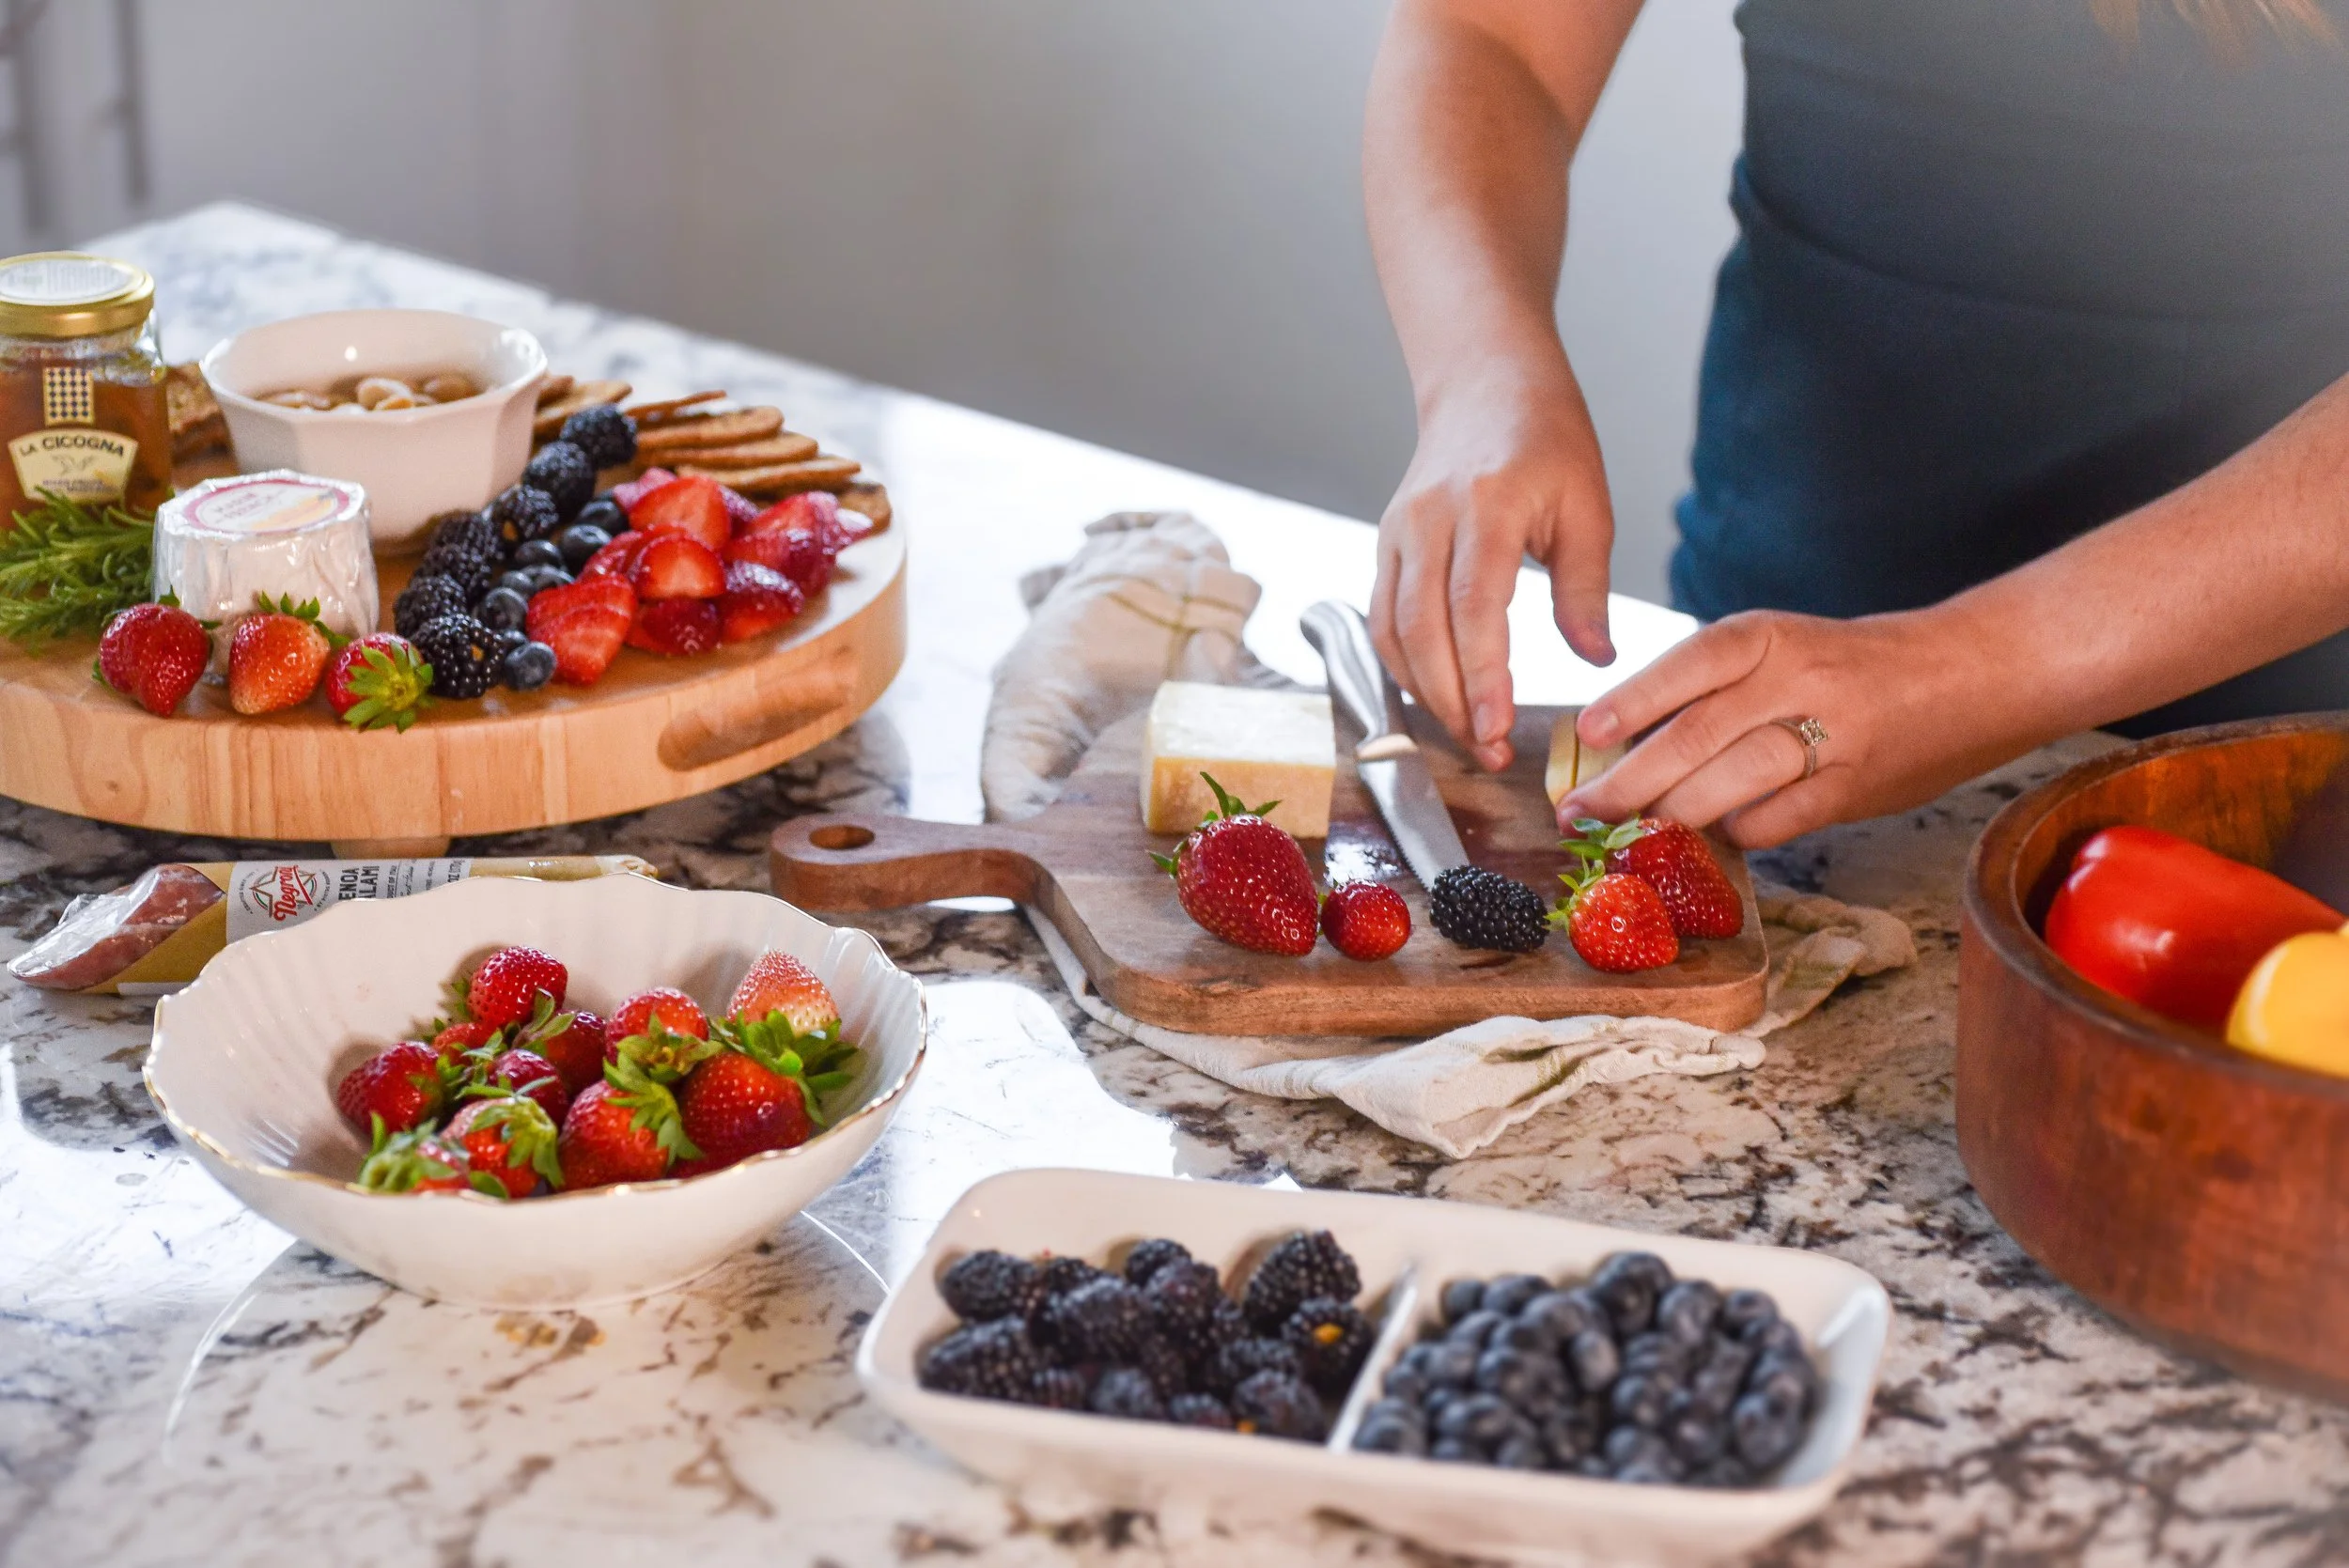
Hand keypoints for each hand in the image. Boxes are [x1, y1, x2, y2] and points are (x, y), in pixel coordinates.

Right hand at [1370, 370, 1616, 771]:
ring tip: (1472, 735)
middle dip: (1452, 701)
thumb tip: (1597, 661)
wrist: (1485, 383)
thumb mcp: (1588, 506)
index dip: (1480, 674)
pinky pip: (1381, 620)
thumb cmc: (1547, 439)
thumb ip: (1586, 589)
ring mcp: (1397, 532)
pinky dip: (1404, 667)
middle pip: (1421, 629)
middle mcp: (1429, 520)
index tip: (1498, 727)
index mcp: (1488, 505)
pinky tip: (1439, 697)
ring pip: (1391, 631)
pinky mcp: (1385, 545)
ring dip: (1425, 693)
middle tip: (1492, 753)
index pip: (1473, 605)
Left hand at [1558, 607, 2021, 848]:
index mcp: (1770, 636)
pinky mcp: (1852, 787)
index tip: (1587, 731)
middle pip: (1697, 734)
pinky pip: (1776, 820)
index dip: (1633, 699)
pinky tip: (1713, 837)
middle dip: (1629, 779)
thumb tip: (1627, 740)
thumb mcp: (1783, 650)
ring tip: (1629, 832)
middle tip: (1583, 808)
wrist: (1971, 672)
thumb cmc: (1853, 665)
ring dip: (1670, 814)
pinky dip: (1736, 832)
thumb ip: (1717, 688)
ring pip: (1731, 780)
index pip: (1689, 662)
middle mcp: (1797, 679)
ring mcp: (1829, 736)